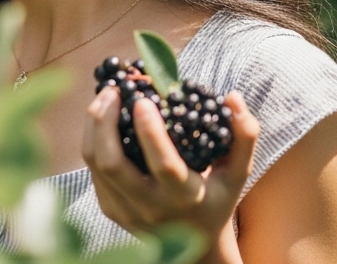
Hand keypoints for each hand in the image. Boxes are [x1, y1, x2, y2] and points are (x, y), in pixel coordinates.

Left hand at [82, 88, 259, 241]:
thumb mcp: (237, 172)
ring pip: (95, 163)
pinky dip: (94, 139)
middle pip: (112, 163)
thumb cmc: (216, 198)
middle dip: (105, 122)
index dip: (150, 131)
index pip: (163, 164)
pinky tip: (103, 119)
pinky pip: (93, 169)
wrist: (194, 246)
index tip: (143, 99)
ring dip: (94, 125)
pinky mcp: (110, 209)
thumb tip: (233, 97)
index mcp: (185, 197)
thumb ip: (244, 135)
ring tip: (105, 97)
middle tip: (112, 90)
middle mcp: (152, 207)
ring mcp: (126, 211)